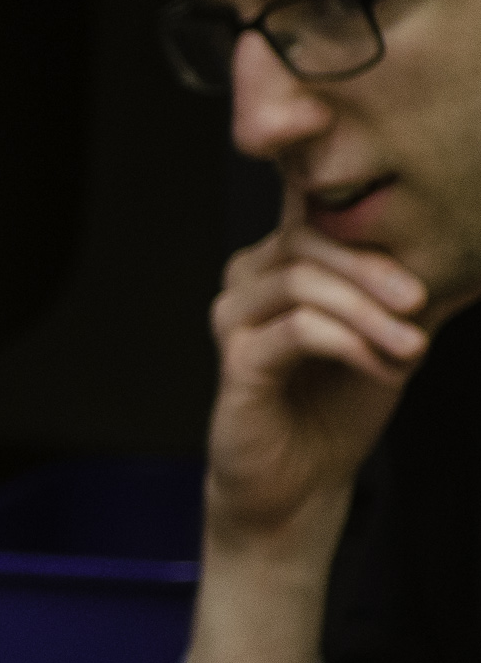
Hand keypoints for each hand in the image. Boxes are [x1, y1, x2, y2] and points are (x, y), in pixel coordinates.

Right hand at [202, 194, 426, 551]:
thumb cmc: (343, 402)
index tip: (399, 180)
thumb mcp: (399, 331)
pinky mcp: (236, 363)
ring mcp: (235, 319)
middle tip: (422, 302)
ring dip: (369, 312)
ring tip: (414, 348)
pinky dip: (351, 343)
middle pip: (310, 238)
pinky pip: (297, 331)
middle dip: (377, 267)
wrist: (303, 482)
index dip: (336, 179)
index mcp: (285, 258)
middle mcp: (249, 278)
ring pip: (303, 282)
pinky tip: (385, 365)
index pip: (309, 198)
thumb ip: (427, 285)